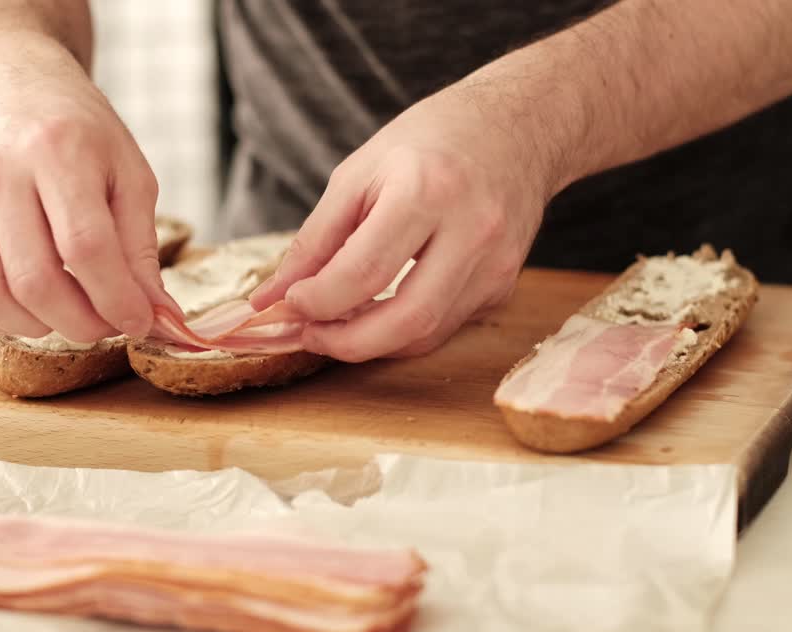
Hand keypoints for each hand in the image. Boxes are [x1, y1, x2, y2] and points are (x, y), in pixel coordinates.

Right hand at [0, 40, 173, 341]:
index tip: (142, 322)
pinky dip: (6, 321)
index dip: (117, 298)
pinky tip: (39, 308)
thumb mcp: (130, 175)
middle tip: (113, 323)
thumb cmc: (81, 133)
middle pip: (37, 280)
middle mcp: (2, 177)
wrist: (12, 88)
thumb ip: (143, 248)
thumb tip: (159, 316)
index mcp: (57, 153)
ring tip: (78, 314)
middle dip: (84, 322)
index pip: (85, 246)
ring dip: (44, 326)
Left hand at [249, 79, 552, 361]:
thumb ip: (315, 239)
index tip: (290, 302)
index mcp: (427, 191)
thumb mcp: (360, 173)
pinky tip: (379, 309)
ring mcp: (495, 265)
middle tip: (310, 335)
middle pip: (405, 321)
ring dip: (372, 342)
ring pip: (426, 335)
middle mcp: (471, 232)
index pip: (364, 272)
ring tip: (336, 323)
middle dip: (346, 343)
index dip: (318, 301)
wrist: (518, 127)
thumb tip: (273, 295)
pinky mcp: (503, 285)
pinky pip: (444, 325)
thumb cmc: (432, 140)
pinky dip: (403, 329)